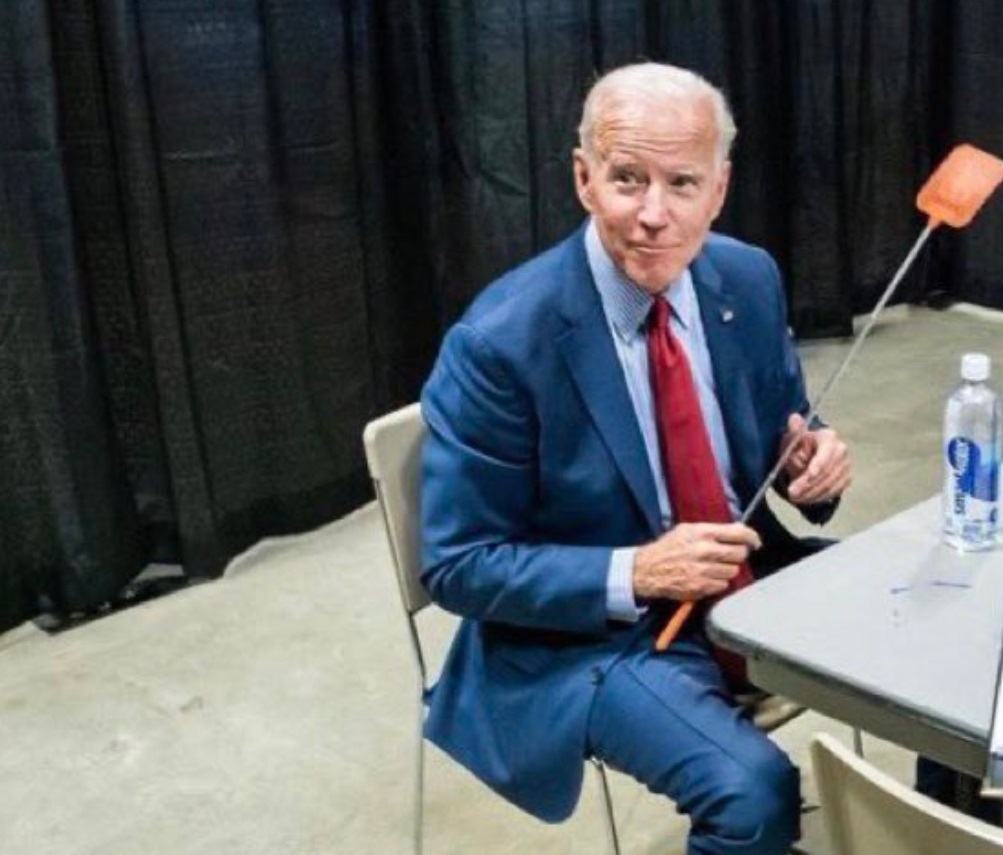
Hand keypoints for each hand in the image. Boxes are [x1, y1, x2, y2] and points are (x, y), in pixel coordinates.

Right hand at [633, 522, 760, 601]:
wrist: (648, 570)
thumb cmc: (668, 548)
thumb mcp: (687, 530)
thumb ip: (713, 530)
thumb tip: (738, 529)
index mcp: (703, 533)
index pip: (739, 533)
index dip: (751, 537)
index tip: (755, 542)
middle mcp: (705, 551)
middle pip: (740, 554)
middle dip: (739, 555)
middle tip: (731, 555)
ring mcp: (704, 570)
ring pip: (733, 571)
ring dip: (728, 569)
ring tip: (715, 567)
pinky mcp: (702, 587)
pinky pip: (723, 585)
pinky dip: (719, 582)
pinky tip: (708, 577)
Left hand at [781, 413, 851, 504]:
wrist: (806, 456)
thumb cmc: (798, 447)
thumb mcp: (792, 439)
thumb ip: (794, 432)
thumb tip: (794, 418)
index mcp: (829, 437)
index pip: (826, 453)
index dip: (818, 465)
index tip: (809, 475)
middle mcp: (841, 450)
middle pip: (827, 472)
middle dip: (809, 484)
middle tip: (792, 492)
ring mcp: (846, 465)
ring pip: (830, 484)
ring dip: (811, 493)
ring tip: (795, 497)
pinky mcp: (846, 478)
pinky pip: (834, 491)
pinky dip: (819, 497)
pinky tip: (806, 498)